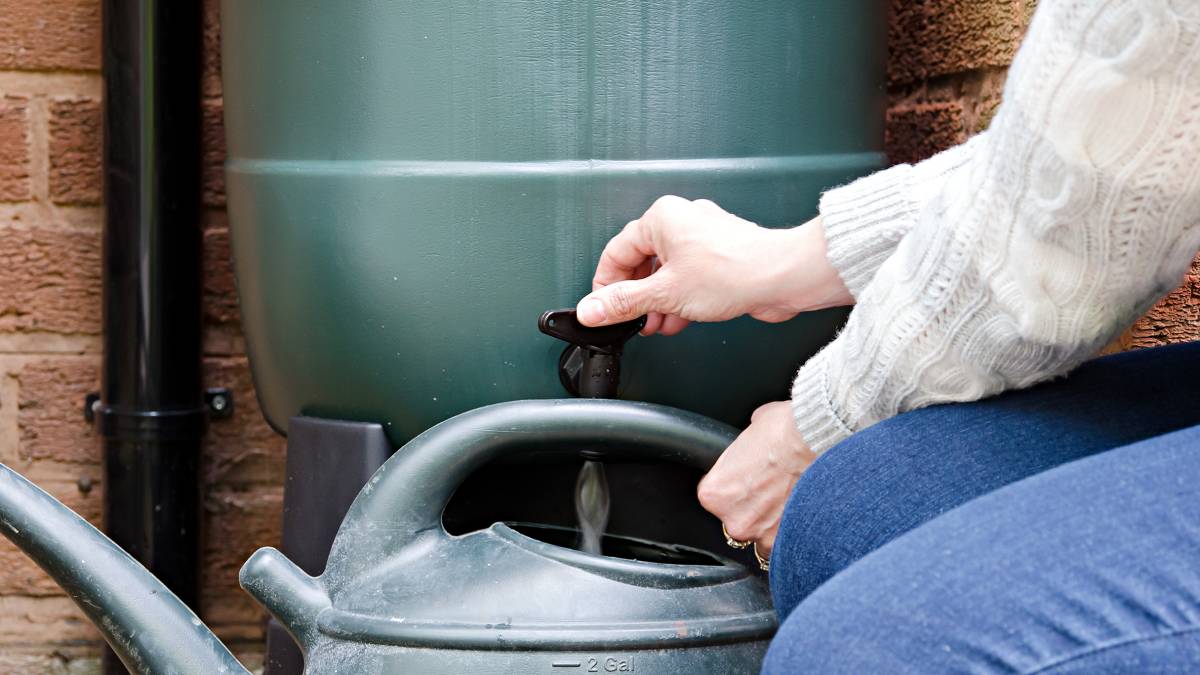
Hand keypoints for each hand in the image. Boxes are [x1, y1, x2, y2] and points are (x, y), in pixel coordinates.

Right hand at [576, 195, 850, 334]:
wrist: (783, 277)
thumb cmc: (734, 271)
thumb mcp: (665, 294)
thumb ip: (623, 302)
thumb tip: (592, 309)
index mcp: (661, 218)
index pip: (616, 252)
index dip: (605, 284)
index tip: (601, 308)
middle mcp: (681, 222)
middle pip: (642, 262)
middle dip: (636, 297)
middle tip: (630, 320)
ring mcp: (703, 238)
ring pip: (666, 272)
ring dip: (658, 303)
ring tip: (655, 325)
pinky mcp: (720, 256)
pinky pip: (689, 277)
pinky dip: (680, 299)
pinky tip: (678, 320)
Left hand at [697, 401, 815, 557]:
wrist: (819, 440)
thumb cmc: (786, 430)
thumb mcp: (752, 428)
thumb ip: (745, 446)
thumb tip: (753, 444)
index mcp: (715, 494)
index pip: (714, 498)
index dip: (732, 487)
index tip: (746, 480)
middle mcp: (735, 520)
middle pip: (737, 521)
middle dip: (753, 509)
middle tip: (772, 490)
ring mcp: (763, 535)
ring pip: (762, 538)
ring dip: (773, 525)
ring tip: (790, 503)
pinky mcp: (792, 541)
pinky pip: (787, 545)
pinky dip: (794, 533)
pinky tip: (804, 516)